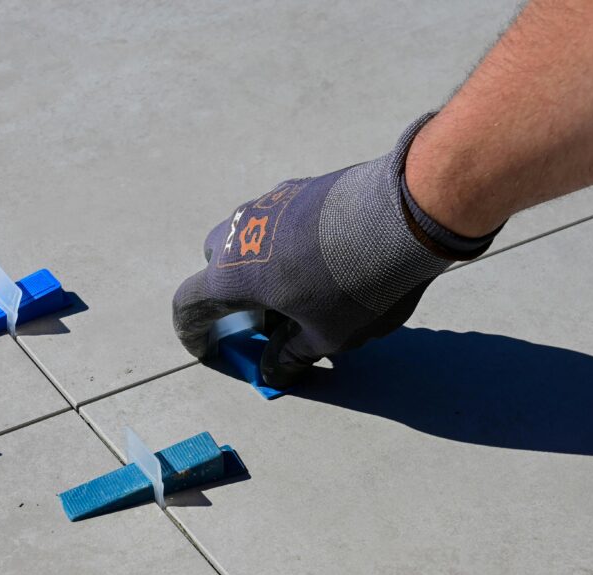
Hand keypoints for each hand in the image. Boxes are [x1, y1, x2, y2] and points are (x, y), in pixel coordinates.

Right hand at [172, 115, 494, 387]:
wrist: (403, 213)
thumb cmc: (356, 285)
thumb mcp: (326, 336)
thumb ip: (291, 355)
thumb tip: (271, 371)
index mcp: (231, 276)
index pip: (189, 305)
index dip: (193, 333)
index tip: (208, 349)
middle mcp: (238, 233)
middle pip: (215, 265)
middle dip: (230, 294)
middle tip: (265, 318)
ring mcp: (268, 203)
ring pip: (247, 236)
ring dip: (259, 264)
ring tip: (300, 288)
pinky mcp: (300, 186)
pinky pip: (279, 219)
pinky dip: (286, 242)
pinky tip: (326, 257)